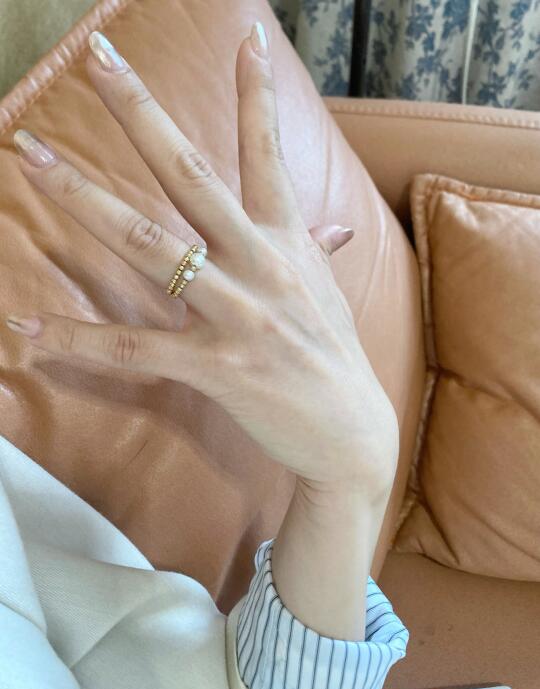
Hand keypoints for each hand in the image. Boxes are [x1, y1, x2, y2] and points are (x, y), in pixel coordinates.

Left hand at [7, 25, 397, 495]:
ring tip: (32, 160)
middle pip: (190, 173)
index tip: (246, 36)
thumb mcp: (325, 291)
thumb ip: (315, 247)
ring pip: (149, 244)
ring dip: (85, 198)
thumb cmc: (333, 356)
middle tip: (96, 60)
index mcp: (288, 240)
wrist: (351, 432)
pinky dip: (80, 340)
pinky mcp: (219, 366)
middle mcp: (262, 264)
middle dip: (140, 113)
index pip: (269, 153)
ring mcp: (240, 313)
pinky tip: (30, 329)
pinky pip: (136, 348)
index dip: (257, 94)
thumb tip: (333, 222)